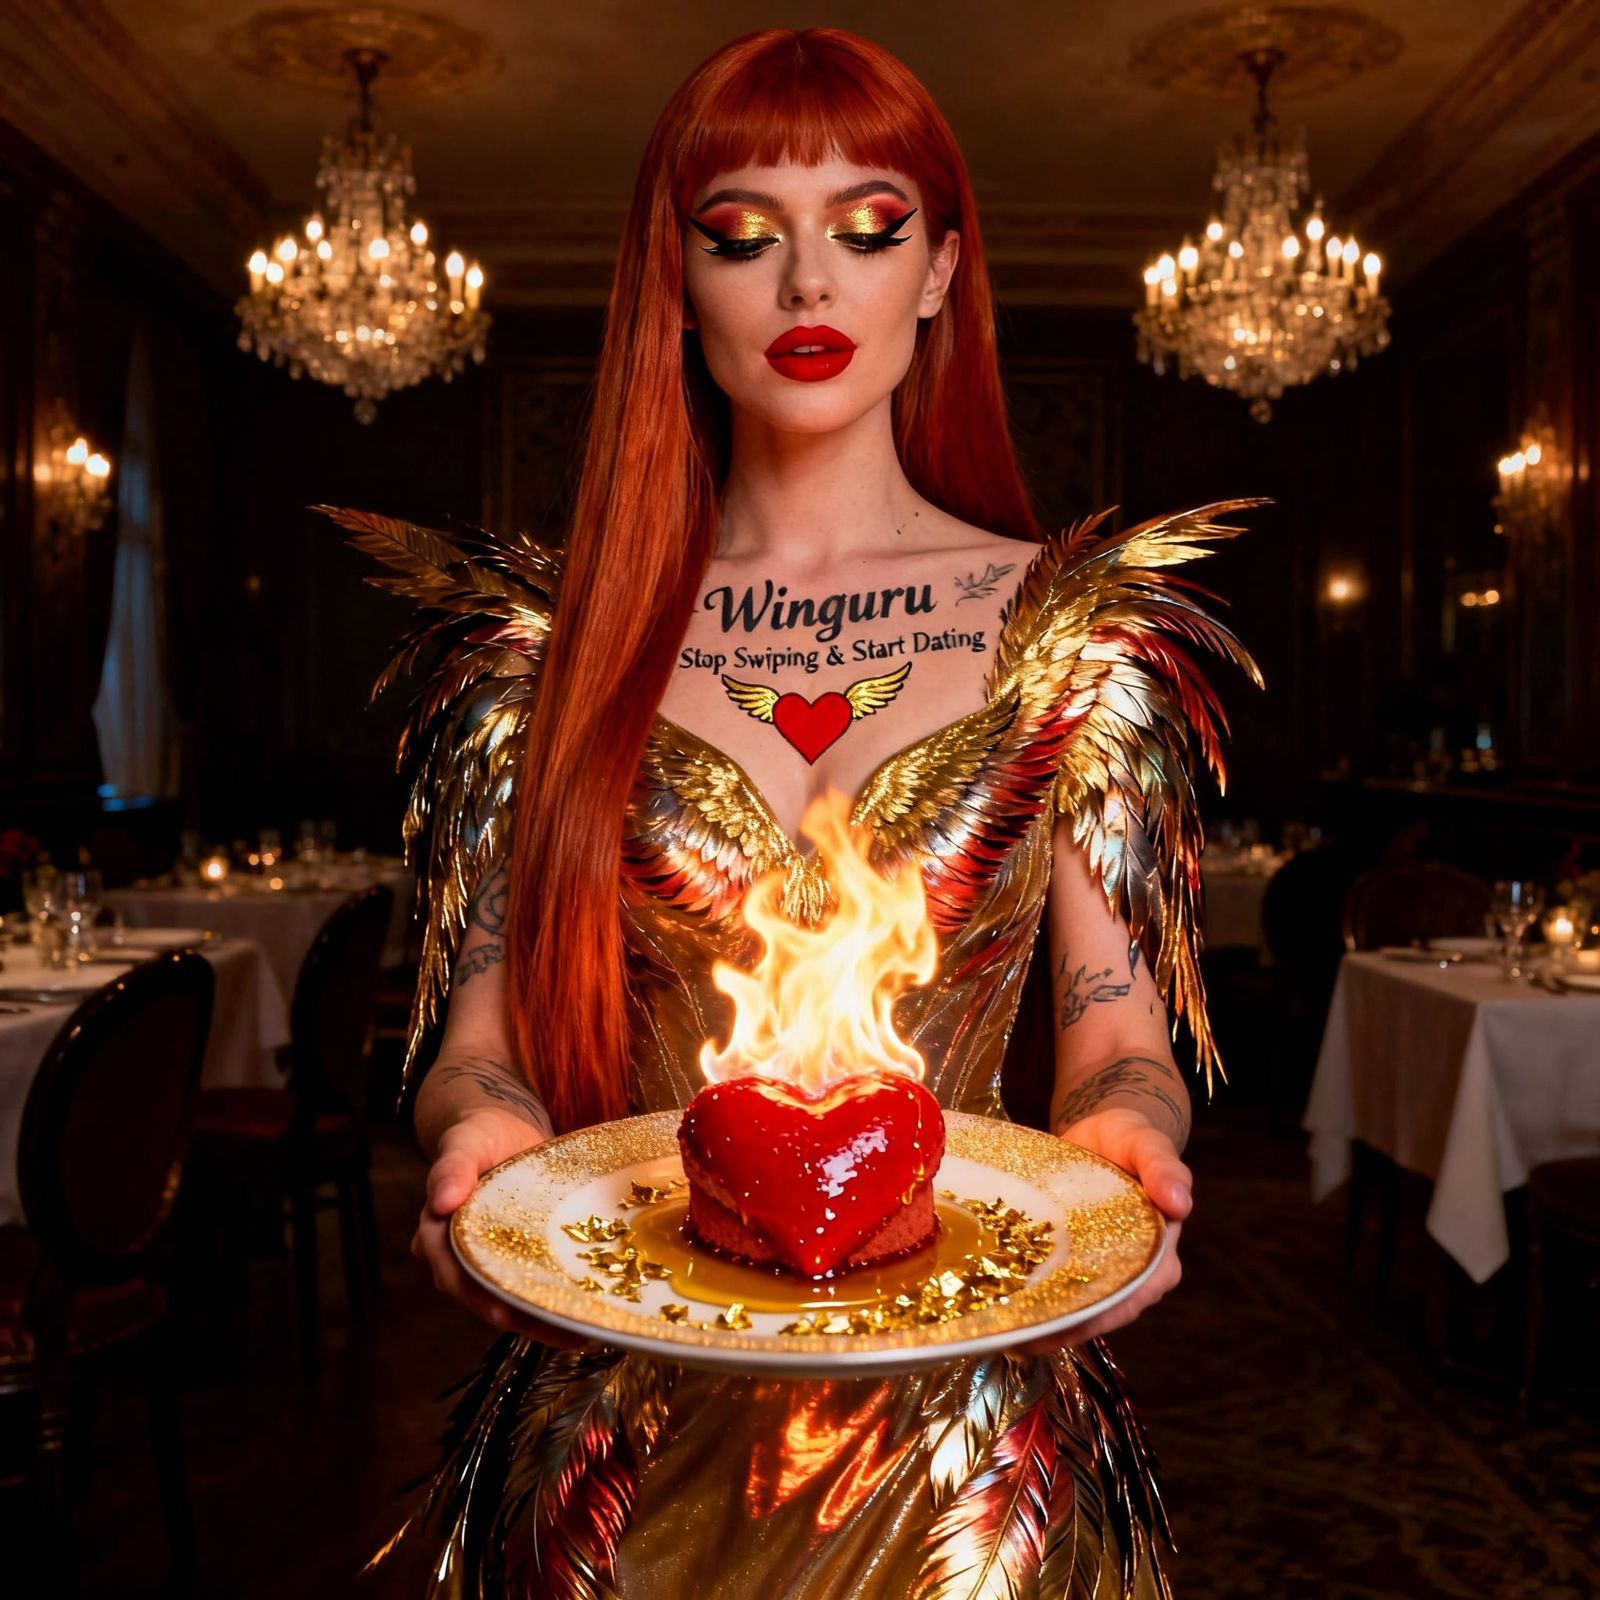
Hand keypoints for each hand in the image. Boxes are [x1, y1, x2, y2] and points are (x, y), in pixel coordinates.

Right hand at [412, 1108, 586, 1344]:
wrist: (504, 1130)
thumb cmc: (480, 1134)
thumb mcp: (466, 1141)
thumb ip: (453, 1167)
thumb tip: (440, 1202)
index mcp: (436, 1234)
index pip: (452, 1273)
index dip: (477, 1296)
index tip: (504, 1315)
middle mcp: (459, 1257)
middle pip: (486, 1298)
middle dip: (522, 1319)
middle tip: (564, 1334)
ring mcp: (490, 1260)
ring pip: (511, 1299)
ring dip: (543, 1320)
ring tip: (583, 1333)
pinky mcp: (518, 1258)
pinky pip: (532, 1284)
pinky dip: (554, 1300)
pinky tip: (585, 1314)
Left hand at [1024, 1107, 1191, 1351]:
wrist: (1104, 1135)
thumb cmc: (1129, 1139)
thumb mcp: (1145, 1141)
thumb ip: (1163, 1164)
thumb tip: (1180, 1203)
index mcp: (1161, 1254)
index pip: (1130, 1296)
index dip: (1095, 1315)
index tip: (1056, 1326)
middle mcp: (1139, 1274)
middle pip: (1100, 1314)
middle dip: (1060, 1329)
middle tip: (1016, 1340)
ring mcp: (1108, 1273)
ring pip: (1080, 1311)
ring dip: (1045, 1325)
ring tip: (1003, 1335)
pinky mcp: (1081, 1266)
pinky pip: (1063, 1293)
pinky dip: (1039, 1307)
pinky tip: (1007, 1316)